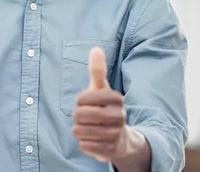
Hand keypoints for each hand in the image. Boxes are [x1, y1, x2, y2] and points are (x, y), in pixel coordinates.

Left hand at [72, 47, 127, 162]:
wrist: (121, 138)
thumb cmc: (105, 108)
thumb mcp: (101, 89)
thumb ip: (97, 70)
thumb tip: (96, 49)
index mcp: (116, 98)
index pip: (83, 98)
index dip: (80, 101)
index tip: (87, 102)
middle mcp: (119, 116)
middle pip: (79, 115)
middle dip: (78, 116)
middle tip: (87, 117)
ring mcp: (116, 134)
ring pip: (80, 131)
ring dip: (79, 130)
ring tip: (89, 128)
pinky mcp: (111, 150)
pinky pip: (84, 145)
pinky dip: (84, 143)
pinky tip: (93, 140)